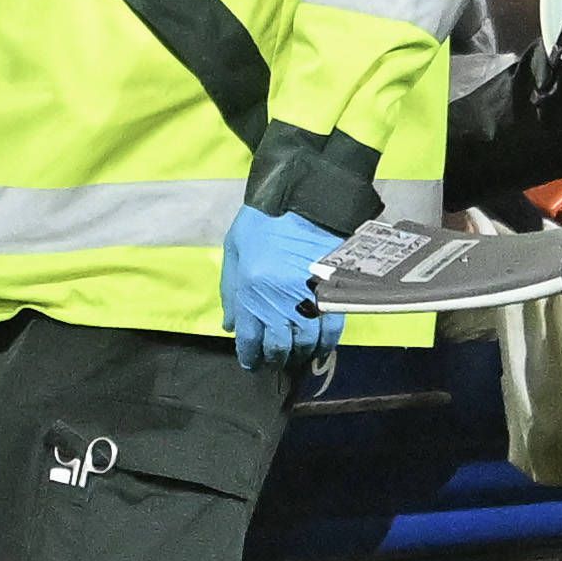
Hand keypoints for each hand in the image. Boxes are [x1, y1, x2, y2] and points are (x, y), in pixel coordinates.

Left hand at [223, 207, 346, 373]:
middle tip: (275, 360)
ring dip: (300, 354)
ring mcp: (307, 298)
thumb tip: (230, 327)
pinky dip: (325, 344)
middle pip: (278, 347)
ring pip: (305, 343)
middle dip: (275, 359)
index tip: (252, 363)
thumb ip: (230, 292)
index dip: (250, 357)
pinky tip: (319, 347)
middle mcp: (278, 301)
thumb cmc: (261, 223)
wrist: (300, 198)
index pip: (250, 340)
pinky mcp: (331, 292)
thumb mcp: (233, 252)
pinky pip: (331, 330)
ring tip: (296, 355)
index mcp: (250, 293)